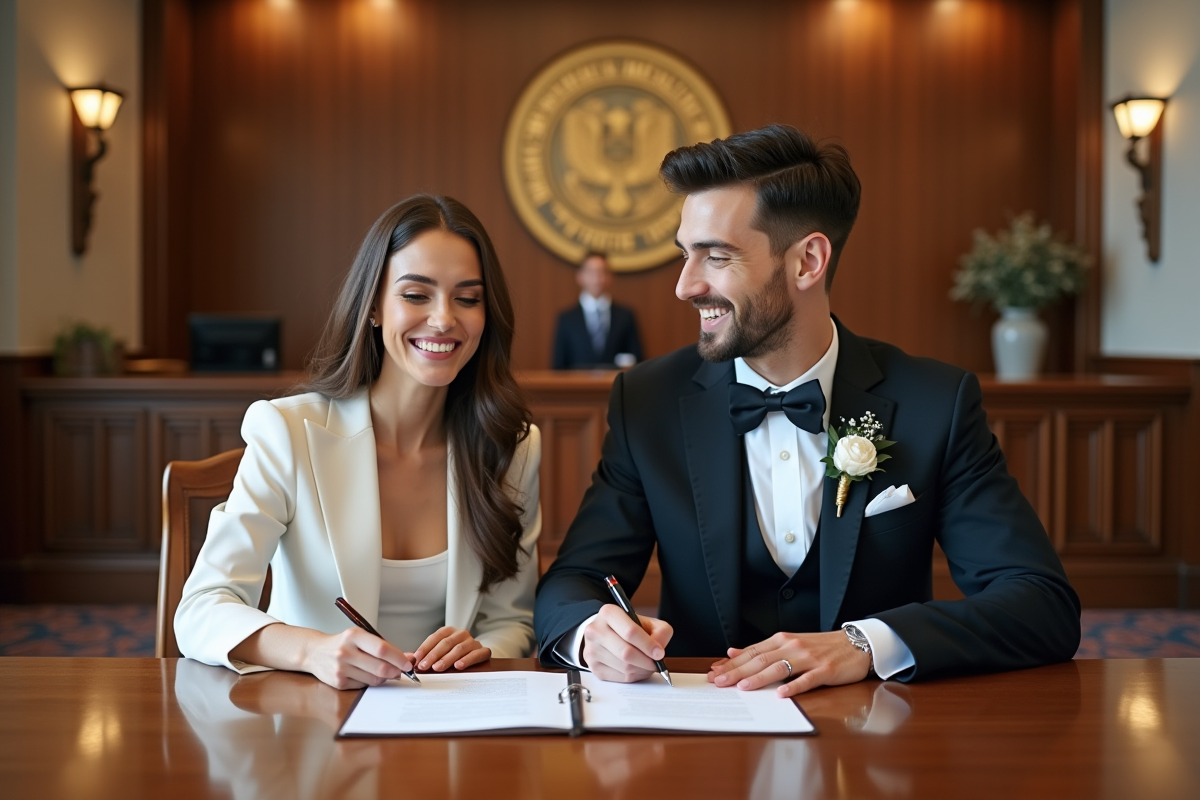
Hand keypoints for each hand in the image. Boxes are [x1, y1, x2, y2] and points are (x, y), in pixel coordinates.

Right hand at [301, 627, 413, 689]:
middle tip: (401, 671)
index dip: (399, 658)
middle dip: (396, 671)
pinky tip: (366, 674)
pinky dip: (370, 682)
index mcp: (354, 636)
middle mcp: (345, 652)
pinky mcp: (338, 682)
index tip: (408, 663)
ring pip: (374, 679)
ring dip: (384, 678)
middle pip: (380, 667)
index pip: (382, 649)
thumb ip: (383, 646)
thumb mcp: (361, 637)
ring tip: (383, 671)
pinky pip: (364, 685)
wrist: (315, 652)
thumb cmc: (343, 643)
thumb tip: (408, 657)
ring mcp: (341, 668)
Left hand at [411, 626, 490, 671]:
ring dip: (447, 659)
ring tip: (438, 667)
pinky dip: (467, 660)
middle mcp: (461, 634)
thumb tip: (409, 658)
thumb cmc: (453, 654)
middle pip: (446, 643)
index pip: (436, 637)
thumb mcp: (439, 651)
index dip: (425, 647)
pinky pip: (476, 654)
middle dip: (434, 655)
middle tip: (425, 666)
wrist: (476, 654)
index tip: (417, 659)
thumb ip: (425, 655)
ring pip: (459, 649)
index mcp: (449, 631)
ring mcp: (473, 642)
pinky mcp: (483, 651)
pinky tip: (458, 666)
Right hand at [582, 604, 673, 682]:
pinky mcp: (593, 667)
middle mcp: (595, 630)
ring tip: (647, 665)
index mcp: (608, 613)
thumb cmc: (628, 627)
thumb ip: (660, 632)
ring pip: (624, 667)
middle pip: (626, 653)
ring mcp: (592, 650)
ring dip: (642, 670)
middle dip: (646, 661)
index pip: (630, 632)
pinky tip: (637, 669)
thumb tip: (658, 651)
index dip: (648, 645)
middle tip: (656, 663)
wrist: (606, 632)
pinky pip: (620, 678)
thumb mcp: (647, 622)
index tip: (659, 653)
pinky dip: (634, 676)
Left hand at [707, 630, 870, 696]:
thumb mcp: (790, 643)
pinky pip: (807, 680)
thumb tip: (733, 652)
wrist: (856, 643)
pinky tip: (781, 694)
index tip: (715, 672)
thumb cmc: (821, 646)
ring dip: (759, 678)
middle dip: (737, 671)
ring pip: (779, 668)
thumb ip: (763, 649)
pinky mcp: (825, 670)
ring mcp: (809, 658)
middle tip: (719, 682)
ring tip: (742, 687)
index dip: (732, 663)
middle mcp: (792, 647)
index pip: (751, 652)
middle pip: (760, 660)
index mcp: (782, 640)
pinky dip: (793, 687)